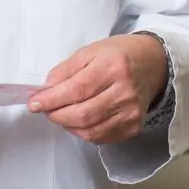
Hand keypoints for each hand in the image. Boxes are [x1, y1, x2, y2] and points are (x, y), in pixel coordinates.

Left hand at [27, 34, 166, 144]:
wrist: (154, 64)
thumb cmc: (119, 55)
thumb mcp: (90, 51)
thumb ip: (65, 70)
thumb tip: (45, 90)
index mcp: (113, 67)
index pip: (77, 90)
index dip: (52, 100)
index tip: (34, 103)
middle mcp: (125, 92)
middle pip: (82, 115)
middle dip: (57, 115)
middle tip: (46, 109)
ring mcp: (131, 112)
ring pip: (90, 131)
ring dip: (68, 125)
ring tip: (62, 113)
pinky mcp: (133, 126)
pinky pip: (101, 137)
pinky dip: (84, 132)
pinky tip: (80, 120)